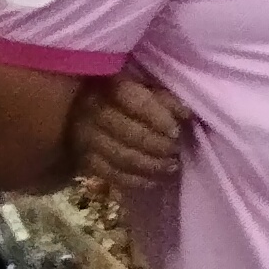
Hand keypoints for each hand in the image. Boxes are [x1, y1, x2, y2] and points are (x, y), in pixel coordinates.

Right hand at [67, 72, 184, 190]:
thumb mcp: (147, 92)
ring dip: (150, 165)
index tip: (176, 132)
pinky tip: (153, 181)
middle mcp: (93, 110)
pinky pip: (110, 173)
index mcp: (110, 87)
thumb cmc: (128, 101)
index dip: (157, 117)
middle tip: (176, 151)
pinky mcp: (83, 159)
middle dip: (158, 145)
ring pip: (120, 156)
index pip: (134, 101)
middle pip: (128, 132)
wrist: (88, 115)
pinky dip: (135, 180)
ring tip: (171, 166)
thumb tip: (185, 114)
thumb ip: (166, 100)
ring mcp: (85, 137)